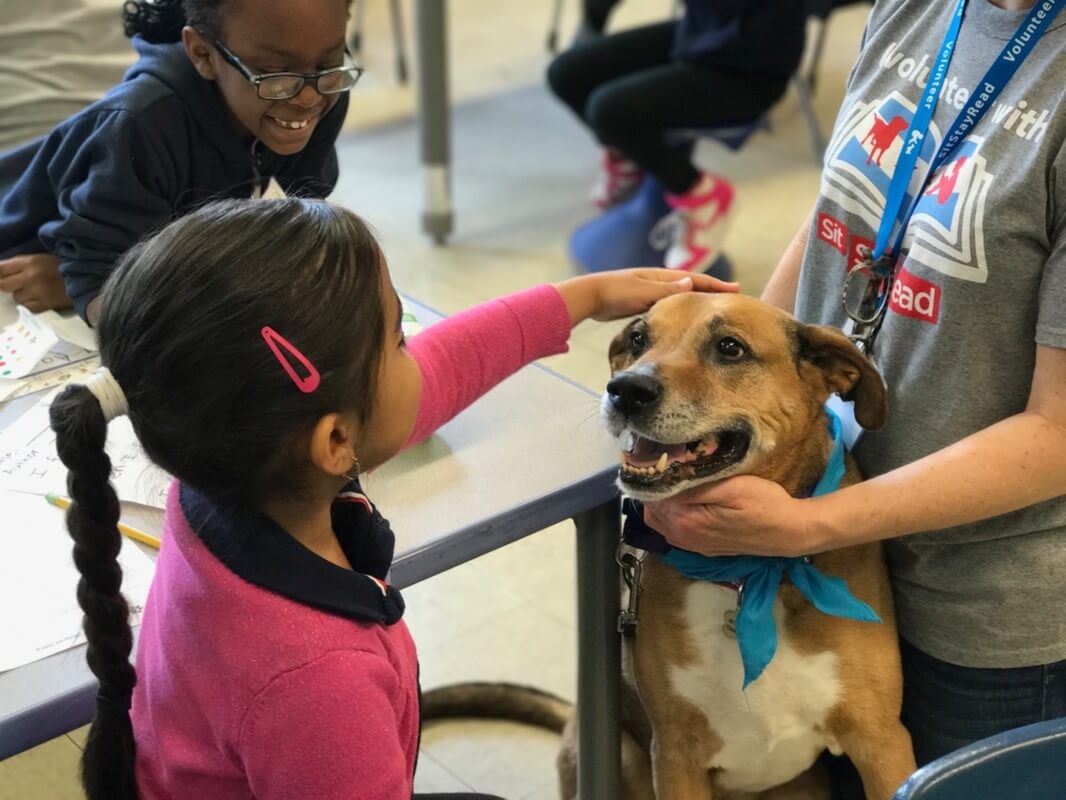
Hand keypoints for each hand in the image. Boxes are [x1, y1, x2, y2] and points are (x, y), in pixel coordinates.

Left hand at [0, 254, 71, 312]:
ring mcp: (38, 292)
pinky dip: (31, 305)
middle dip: (7, 286)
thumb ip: (19, 265)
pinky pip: (29, 308)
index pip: (0, 269)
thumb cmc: (61, 267)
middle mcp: (31, 276)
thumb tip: (0, 273)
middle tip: (15, 286)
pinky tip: (40, 300)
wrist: (87, 279)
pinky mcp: (46, 305)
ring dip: (22, 296)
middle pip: (3, 285)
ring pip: (17, 298)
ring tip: (34, 292)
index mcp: (30, 262)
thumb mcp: (39, 259)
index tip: (0, 278)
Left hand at [556, 268, 738, 324]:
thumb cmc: (616, 293)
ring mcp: (651, 290)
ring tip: (715, 306)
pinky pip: (671, 303)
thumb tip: (691, 283)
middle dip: (712, 290)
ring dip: (699, 298)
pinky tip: (687, 314)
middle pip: (692, 285)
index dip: (716, 285)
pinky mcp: (644, 301)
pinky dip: (683, 306)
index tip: (736, 289)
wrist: (591, 296)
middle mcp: (659, 281)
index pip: (695, 280)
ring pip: (682, 294)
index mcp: (661, 277)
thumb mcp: (643, 292)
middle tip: (733, 296)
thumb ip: (666, 289)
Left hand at [643, 475, 821, 557]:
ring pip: (661, 522)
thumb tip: (664, 480)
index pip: (652, 497)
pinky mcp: (703, 547)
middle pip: (652, 511)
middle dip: (656, 490)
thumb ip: (694, 486)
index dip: (655, 476)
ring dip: (664, 503)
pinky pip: (675, 531)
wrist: (789, 532)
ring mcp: (693, 545)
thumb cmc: (764, 504)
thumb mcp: (731, 487)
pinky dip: (674, 516)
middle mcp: (683, 538)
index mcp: (686, 522)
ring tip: (678, 482)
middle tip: (671, 468)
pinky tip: (688, 501)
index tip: (664, 459)